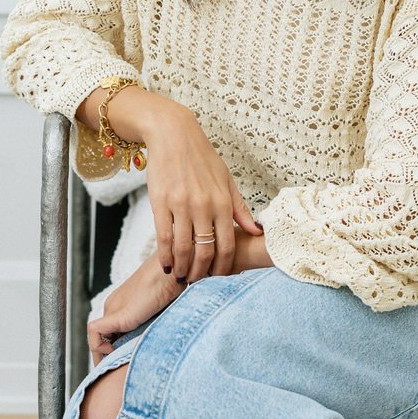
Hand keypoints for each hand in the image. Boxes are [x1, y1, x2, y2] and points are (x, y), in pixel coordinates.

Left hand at [87, 254, 184, 364]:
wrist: (173, 271)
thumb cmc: (172, 287)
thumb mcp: (159, 310)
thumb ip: (150, 324)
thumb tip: (153, 345)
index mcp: (122, 304)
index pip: (108, 332)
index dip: (111, 351)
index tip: (120, 365)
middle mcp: (113, 306)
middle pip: (102, 337)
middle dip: (107, 357)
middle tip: (116, 373)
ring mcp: (114, 308)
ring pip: (96, 337)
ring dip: (104, 356)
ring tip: (116, 369)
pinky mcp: (120, 315)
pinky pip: (94, 333)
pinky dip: (99, 349)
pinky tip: (116, 356)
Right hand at [143, 101, 262, 283]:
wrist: (174, 135)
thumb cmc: (202, 157)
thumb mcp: (226, 179)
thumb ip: (240, 207)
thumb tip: (256, 231)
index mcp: (222, 202)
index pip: (227, 245)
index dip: (223, 267)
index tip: (219, 277)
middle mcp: (204, 206)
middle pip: (205, 252)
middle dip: (202, 273)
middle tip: (198, 283)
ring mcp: (181, 205)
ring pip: (184, 248)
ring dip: (183, 269)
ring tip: (182, 278)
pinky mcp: (161, 203)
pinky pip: (164, 237)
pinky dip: (166, 256)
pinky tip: (167, 265)